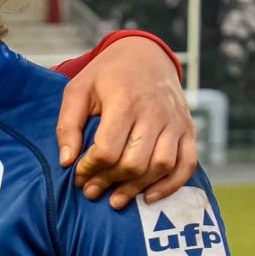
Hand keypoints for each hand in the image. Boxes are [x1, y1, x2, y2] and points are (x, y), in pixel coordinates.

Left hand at [57, 39, 196, 208]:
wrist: (145, 55)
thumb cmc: (106, 76)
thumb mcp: (77, 91)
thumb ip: (67, 125)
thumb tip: (66, 162)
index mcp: (124, 99)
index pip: (108, 148)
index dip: (90, 169)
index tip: (77, 175)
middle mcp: (154, 111)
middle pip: (134, 162)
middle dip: (109, 182)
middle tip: (91, 191)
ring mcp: (175, 121)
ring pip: (160, 166)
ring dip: (136, 189)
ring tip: (115, 199)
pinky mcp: (188, 129)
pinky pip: (187, 164)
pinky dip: (171, 185)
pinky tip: (149, 197)